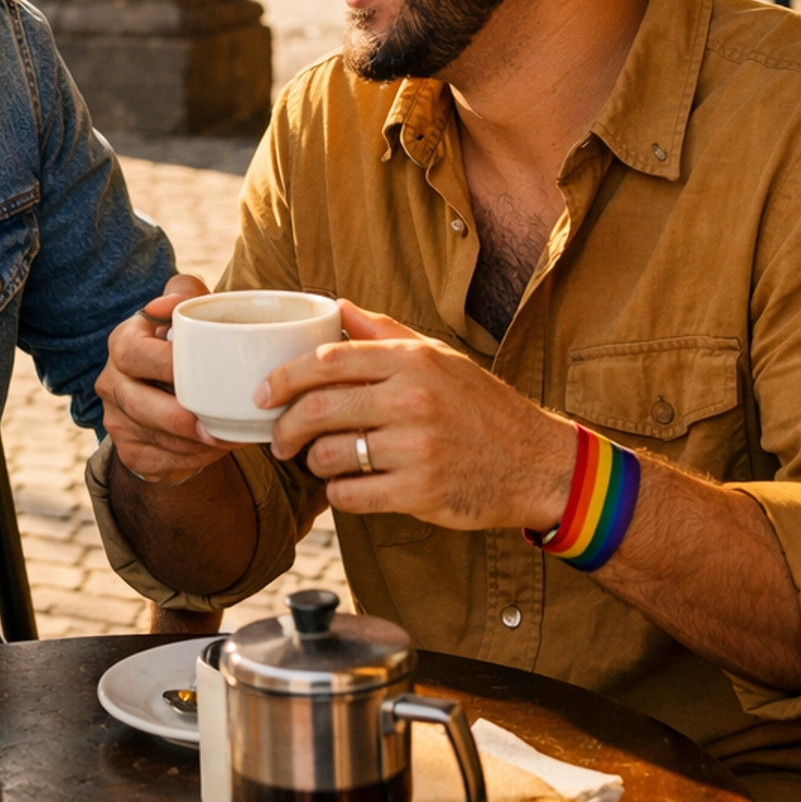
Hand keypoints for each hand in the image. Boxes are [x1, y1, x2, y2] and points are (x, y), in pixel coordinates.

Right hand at [95, 275, 231, 487]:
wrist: (168, 388)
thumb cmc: (185, 343)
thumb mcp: (186, 310)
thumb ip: (183, 294)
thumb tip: (164, 307)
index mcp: (122, 343)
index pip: (135, 353)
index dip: (166, 365)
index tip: (204, 373)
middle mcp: (110, 381)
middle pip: (138, 403)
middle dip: (178, 418)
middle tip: (215, 426)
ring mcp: (116, 420)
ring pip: (150, 437)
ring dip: (191, 444)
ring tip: (227, 439)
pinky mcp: (129, 452)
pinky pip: (158, 462)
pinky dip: (190, 460)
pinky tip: (213, 451)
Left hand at [258, 302, 577, 529]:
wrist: (537, 463)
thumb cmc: (481, 407)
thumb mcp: (440, 358)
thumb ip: (385, 332)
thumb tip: (337, 306)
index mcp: (412, 361)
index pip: (326, 362)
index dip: (283, 377)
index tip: (263, 393)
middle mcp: (412, 400)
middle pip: (317, 410)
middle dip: (284, 429)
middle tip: (278, 440)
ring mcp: (416, 448)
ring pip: (330, 456)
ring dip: (314, 464)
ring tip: (320, 463)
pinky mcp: (420, 493)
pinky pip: (351, 496)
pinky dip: (339, 494)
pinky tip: (348, 487)